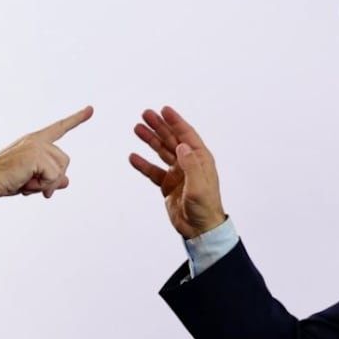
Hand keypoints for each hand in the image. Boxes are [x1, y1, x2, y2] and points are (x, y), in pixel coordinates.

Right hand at [0, 106, 93, 204]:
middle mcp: (37, 140)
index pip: (59, 128)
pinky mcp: (36, 155)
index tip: (91, 109)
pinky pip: (53, 177)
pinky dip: (42, 186)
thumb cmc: (4, 179)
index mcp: (35, 141)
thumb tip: (67, 181)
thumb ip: (51, 179)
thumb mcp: (32, 180)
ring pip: (60, 170)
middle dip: (53, 179)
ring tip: (26, 184)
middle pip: (64, 161)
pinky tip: (26, 184)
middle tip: (34, 187)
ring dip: (45, 184)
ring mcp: (37, 146)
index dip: (76, 119)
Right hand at [128, 106, 227, 238]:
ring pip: (161, 152)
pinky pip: (153, 171)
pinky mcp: (168, 185)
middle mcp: (188, 163)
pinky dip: (143, 164)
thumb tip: (181, 145)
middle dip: (159, 126)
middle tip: (145, 114)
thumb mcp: (199, 185)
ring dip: (150, 140)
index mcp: (200, 159)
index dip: (175, 121)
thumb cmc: (206, 207)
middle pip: (171, 139)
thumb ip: (190, 165)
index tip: (164, 109)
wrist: (200, 229)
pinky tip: (133, 157)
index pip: (186, 135)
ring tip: (137, 129)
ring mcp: (177, 173)